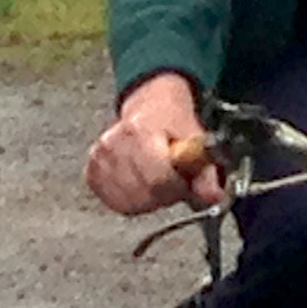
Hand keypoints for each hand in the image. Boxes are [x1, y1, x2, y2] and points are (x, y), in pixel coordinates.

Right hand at [85, 72, 222, 215]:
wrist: (150, 106)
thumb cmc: (172, 122)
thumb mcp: (196, 140)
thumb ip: (206, 173)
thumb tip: (214, 198)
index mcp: (140, 130)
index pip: (158, 178)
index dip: (176, 186)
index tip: (182, 179)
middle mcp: (113, 143)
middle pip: (143, 193)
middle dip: (164, 194)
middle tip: (171, 179)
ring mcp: (99, 158)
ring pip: (128, 201)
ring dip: (148, 198)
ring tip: (156, 180)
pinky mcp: (91, 171)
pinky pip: (113, 200)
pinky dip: (130, 199)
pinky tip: (139, 185)